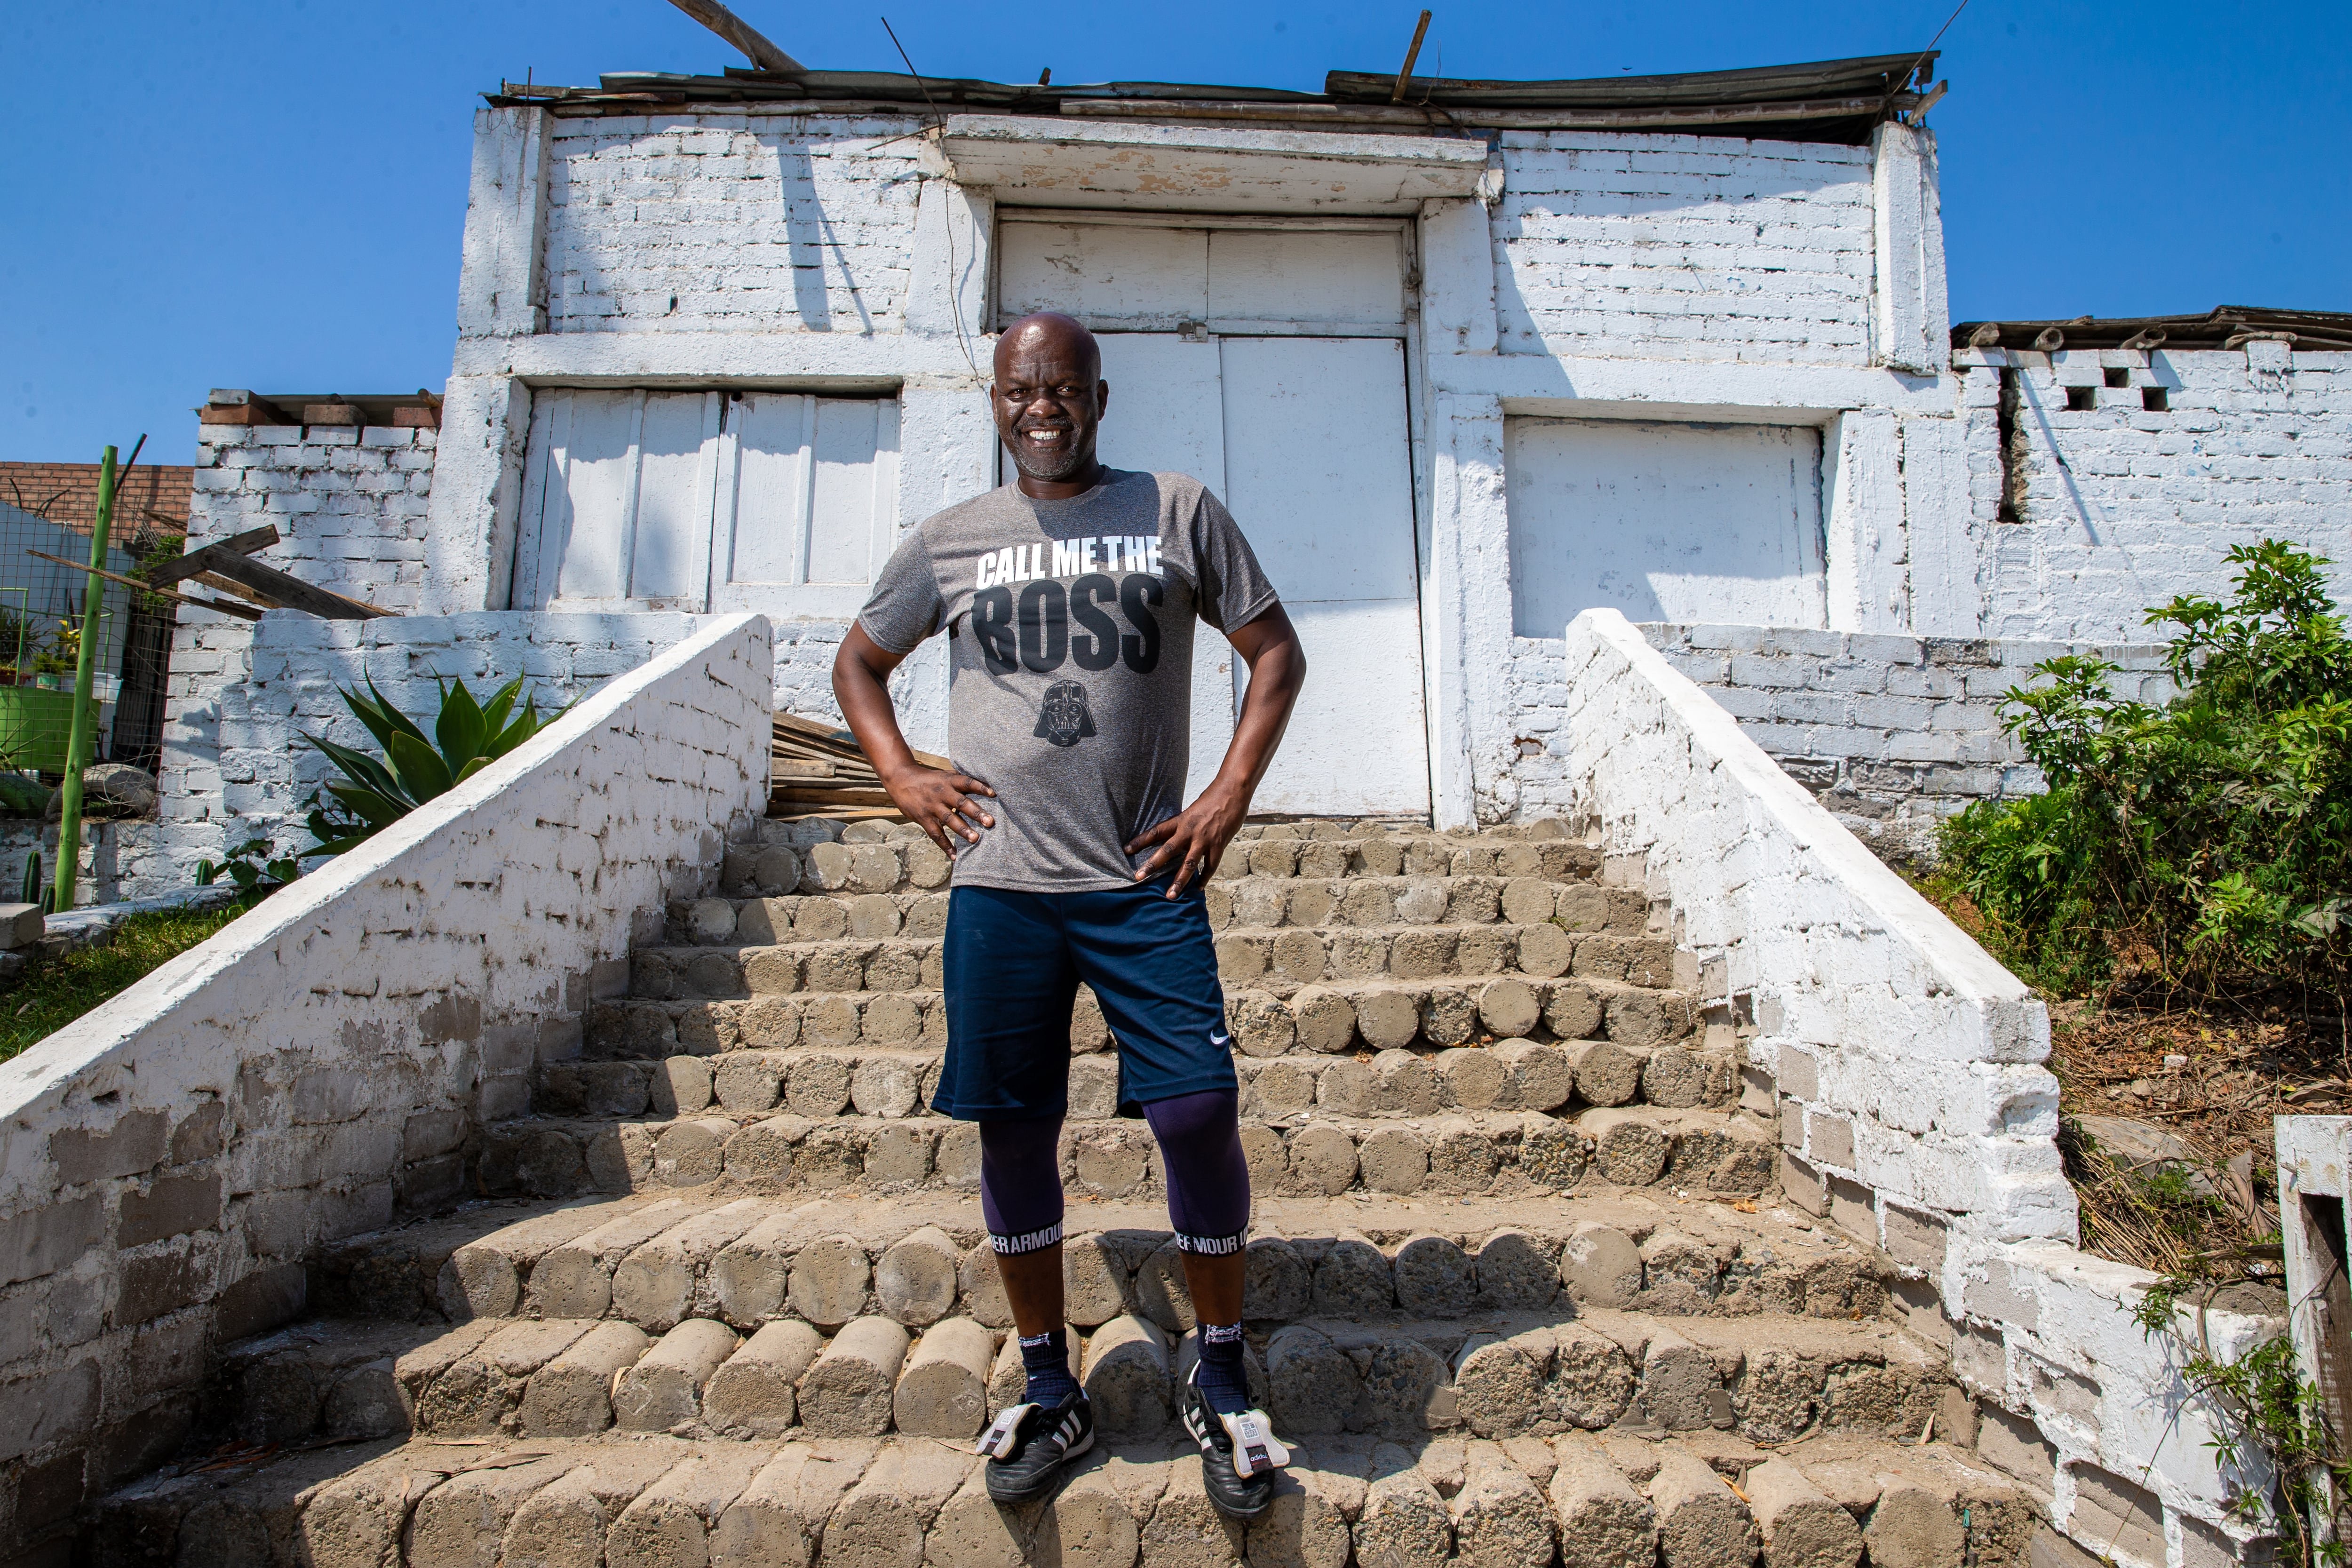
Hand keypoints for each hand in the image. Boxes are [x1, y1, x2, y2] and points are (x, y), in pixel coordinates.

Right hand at [885, 765, 996, 852]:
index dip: (980, 787)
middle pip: (961, 803)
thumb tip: (985, 785)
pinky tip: (955, 856)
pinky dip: (945, 846)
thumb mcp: (944, 775)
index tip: (994, 793)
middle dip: (976, 813)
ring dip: (963, 830)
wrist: (901, 780)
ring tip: (975, 839)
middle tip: (990, 822)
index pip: (967, 782)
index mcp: (949, 781)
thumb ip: (961, 781)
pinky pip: (936, 834)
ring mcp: (932, 807)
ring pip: (949, 819)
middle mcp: (942, 793)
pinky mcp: (923, 818)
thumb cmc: (929, 779)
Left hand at [1124, 780, 1247, 897]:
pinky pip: (1210, 866)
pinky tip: (1198, 888)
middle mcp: (1190, 830)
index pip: (1156, 831)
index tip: (1126, 849)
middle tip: (1139, 877)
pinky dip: (1204, 878)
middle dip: (1152, 865)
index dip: (1140, 841)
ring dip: (1179, 881)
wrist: (1233, 790)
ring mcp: (1204, 839)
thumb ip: (1186, 824)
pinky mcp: (1219, 844)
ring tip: (1170, 896)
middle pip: (1168, 850)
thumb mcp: (1194, 809)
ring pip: (1188, 864)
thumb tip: (1179, 835)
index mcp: (1181, 820)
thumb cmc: (1214, 797)